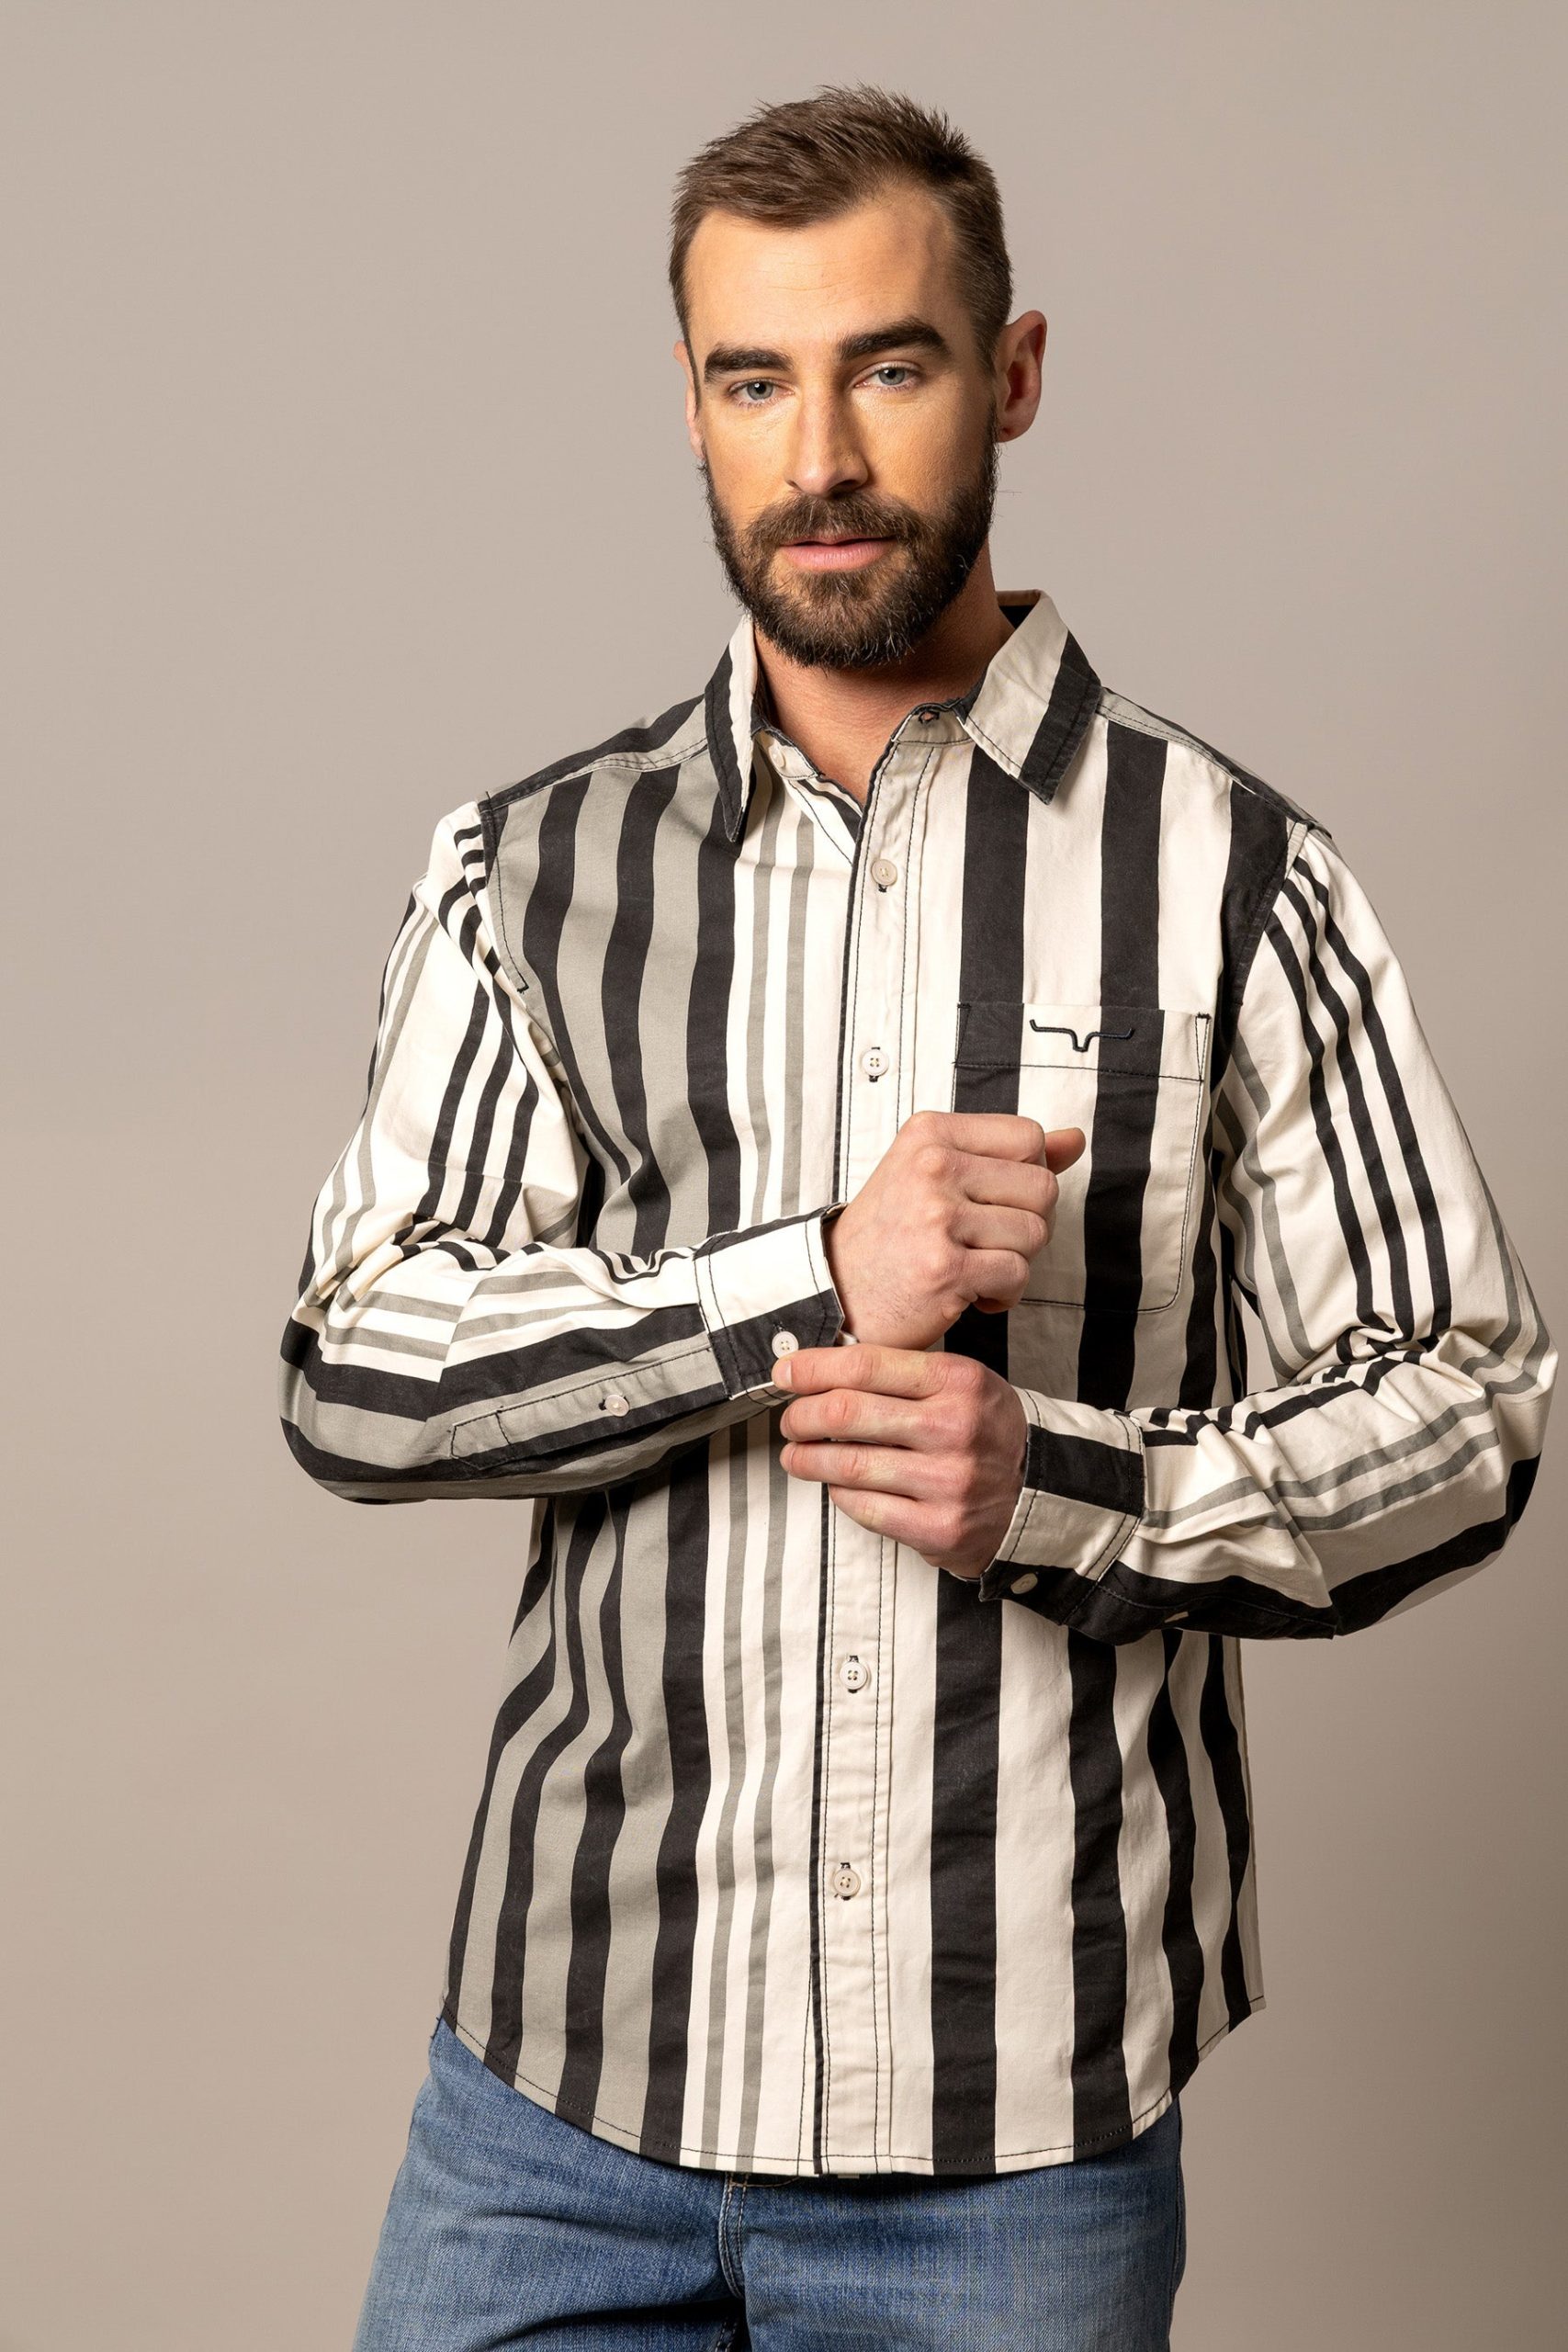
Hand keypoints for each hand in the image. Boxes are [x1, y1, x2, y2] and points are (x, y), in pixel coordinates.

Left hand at [772, 1342, 1028, 1581]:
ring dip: (808, 1458)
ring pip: (848, 1464)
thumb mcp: (962, 1384)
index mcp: (959, 1380)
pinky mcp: (939, 1528)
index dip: (813, 1368)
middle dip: (801, 1416)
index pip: (866, 1365)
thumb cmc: (986, 1431)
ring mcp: (948, 1482)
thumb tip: (820, 1372)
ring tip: (795, 1455)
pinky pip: (865, 1507)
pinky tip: (835, 1484)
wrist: (1040, 1493)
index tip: (785, 1372)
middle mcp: (955, 1428)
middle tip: (789, 1420)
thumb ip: (903, 1375)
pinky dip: (839, 1493)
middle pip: (847, 1413)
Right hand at [822, 1111, 1084, 1349]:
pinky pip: (1017, 1274)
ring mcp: (937, 1216)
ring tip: (973, 1266)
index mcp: (931, 1133)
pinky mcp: (945, 1268)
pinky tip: (969, 1292)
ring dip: (1014, 1261)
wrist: (836, 1292)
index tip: (991, 1202)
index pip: (1029, 1138)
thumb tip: (1075, 1139)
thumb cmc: (893, 1235)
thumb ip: (1007, 1155)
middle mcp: (932, 1165)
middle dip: (1027, 1223)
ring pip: (1035, 1233)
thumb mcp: (938, 1175)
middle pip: (1043, 1186)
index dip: (1026, 1177)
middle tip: (985, 1242)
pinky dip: (1003, 1294)